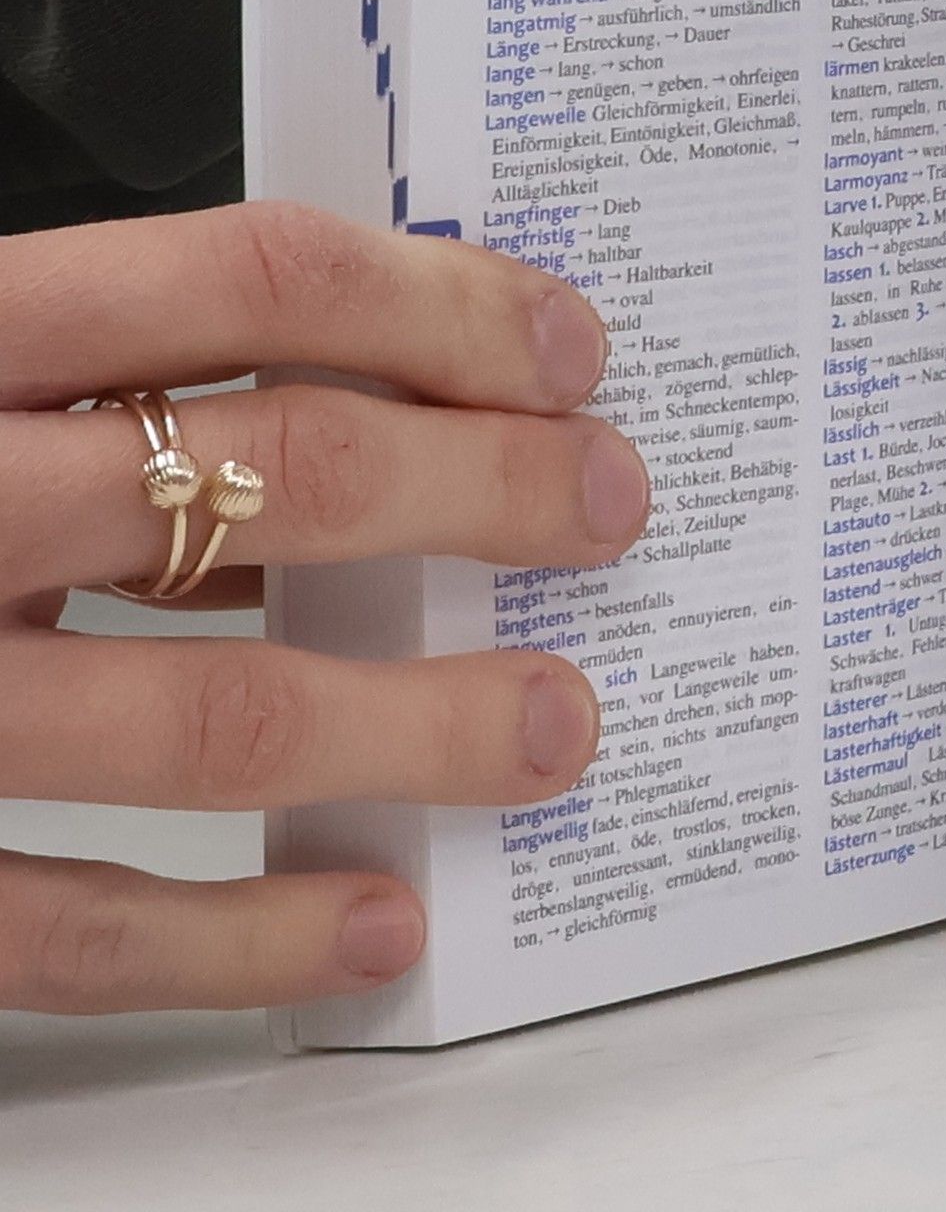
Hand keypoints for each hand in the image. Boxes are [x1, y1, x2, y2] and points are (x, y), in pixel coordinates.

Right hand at [0, 203, 650, 1013]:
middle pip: (277, 471)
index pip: (248, 276)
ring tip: (555, 727)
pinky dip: (244, 935)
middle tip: (607, 508)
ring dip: (417, 728)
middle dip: (484, 488)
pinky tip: (377, 922)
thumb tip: (375, 410)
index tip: (567, 349)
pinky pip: (72, 926)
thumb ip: (107, 381)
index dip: (439, 305)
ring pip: (211, 715)